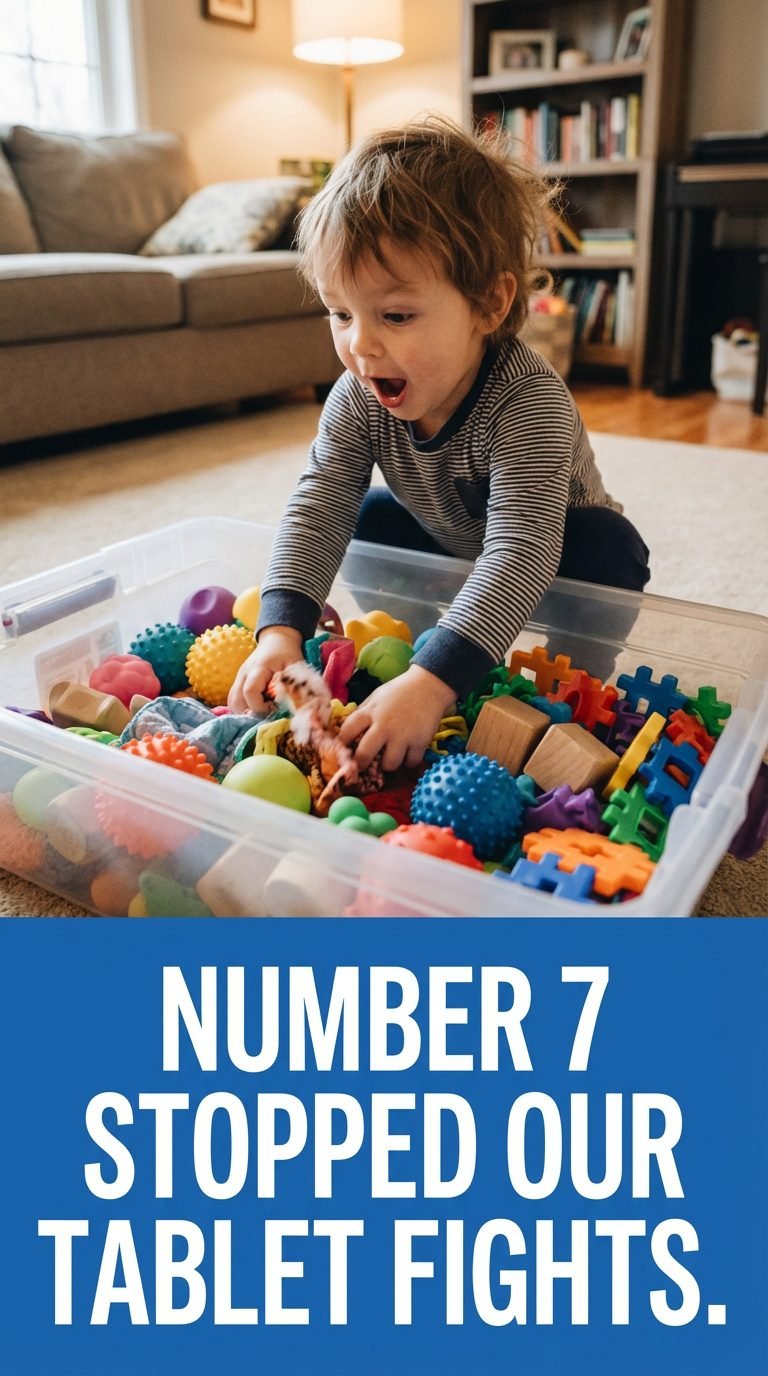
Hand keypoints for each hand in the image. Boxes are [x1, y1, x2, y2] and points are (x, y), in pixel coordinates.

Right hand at [227, 626, 303, 712]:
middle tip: (268, 711)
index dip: (260, 706)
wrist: (276, 639)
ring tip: (263, 709)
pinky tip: (259, 705)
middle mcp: (243, 674)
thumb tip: (292, 706)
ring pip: (233, 703)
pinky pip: (235, 700)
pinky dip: (244, 707)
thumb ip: (292, 685)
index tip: (274, 708)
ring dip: (246, 711)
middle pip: (236, 701)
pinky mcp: (238, 683)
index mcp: (258, 668)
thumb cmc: (287, 653)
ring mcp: (238, 678)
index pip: (250, 691)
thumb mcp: (295, 666)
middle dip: (251, 712)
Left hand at [337, 665, 456, 772]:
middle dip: (361, 764)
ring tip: (391, 757)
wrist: (429, 685)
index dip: (342, 744)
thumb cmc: (399, 691)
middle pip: (364, 755)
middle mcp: (384, 726)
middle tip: (362, 766)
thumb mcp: (376, 696)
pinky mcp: (420, 742)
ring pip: (389, 765)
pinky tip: (408, 754)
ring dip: (389, 764)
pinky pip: (410, 763)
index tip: (343, 750)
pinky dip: (409, 761)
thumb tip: (348, 730)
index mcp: (370, 712)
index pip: (346, 732)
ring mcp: (403, 736)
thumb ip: (363, 712)